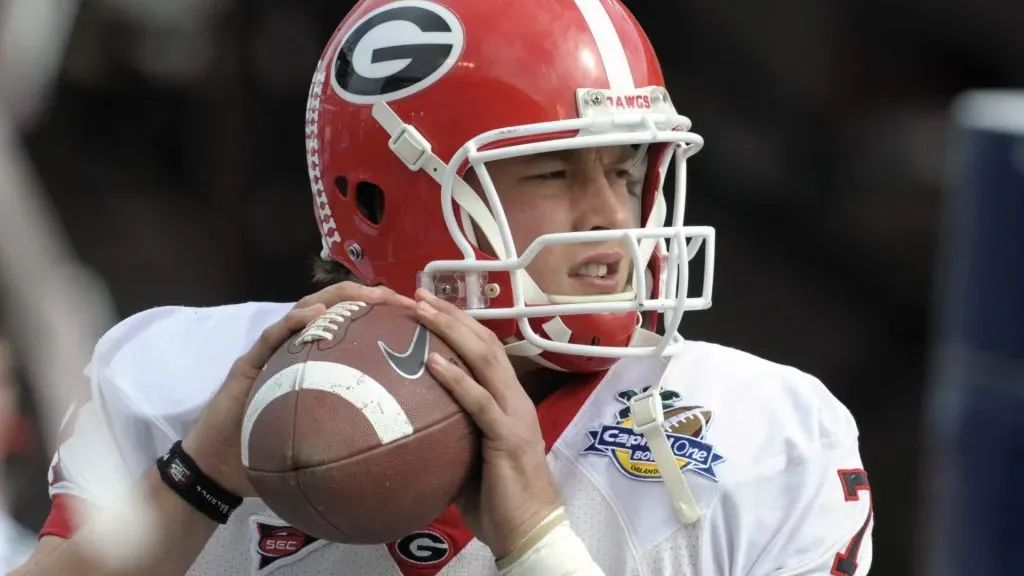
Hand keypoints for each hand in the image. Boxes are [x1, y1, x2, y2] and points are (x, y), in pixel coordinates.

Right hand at [183, 282, 413, 495]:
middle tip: (401, 299)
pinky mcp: (250, 361)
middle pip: (334, 309)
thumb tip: (402, 445)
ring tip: (369, 296)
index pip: (351, 328)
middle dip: (368, 297)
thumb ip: (353, 433)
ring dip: (339, 299)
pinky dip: (296, 321)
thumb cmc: (270, 456)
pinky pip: (273, 335)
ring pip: (307, 310)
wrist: (218, 469)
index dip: (382, 317)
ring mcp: (271, 352)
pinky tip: (316, 316)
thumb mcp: (323, 443)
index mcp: (314, 363)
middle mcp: (295, 349)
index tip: (417, 317)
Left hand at [413, 288, 562, 558]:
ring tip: (421, 311)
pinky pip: (479, 402)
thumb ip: (450, 429)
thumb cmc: (497, 499)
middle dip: (451, 314)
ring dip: (451, 331)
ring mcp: (514, 415)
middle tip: (417, 294)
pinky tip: (433, 362)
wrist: (530, 531)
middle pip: (484, 342)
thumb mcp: (468, 454)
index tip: (425, 305)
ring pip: (485, 360)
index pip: (484, 349)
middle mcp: (515, 399)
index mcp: (508, 400)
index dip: (458, 323)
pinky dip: (456, 378)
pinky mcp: (508, 437)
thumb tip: (410, 417)